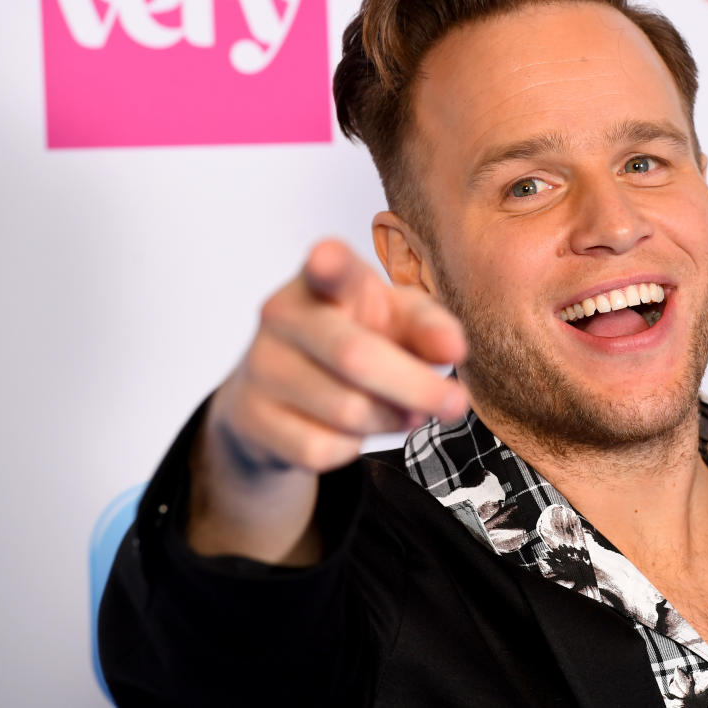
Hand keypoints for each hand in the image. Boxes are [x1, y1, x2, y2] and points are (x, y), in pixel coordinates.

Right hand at [208, 238, 469, 473]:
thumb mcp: (398, 322)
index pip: (326, 267)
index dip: (327, 263)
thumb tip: (454, 351)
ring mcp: (261, 365)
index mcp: (323, 281)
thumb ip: (430, 328)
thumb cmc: (354, 338)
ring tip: (400, 411)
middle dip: (417, 387)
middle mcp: (283, 315)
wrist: (278, 390)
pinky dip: (353, 448)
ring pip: (347, 411)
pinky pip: (322, 449)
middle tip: (457, 403)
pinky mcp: (250, 415)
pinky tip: (351, 431)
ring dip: (390, 419)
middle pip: (356, 357)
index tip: (325, 259)